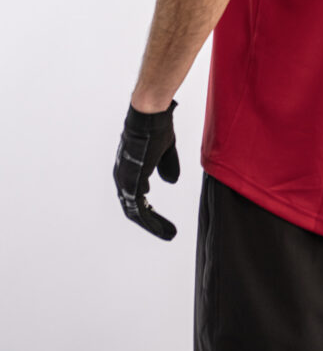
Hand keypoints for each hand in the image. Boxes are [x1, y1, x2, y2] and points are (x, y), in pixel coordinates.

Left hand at [113, 98, 179, 240]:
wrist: (150, 116)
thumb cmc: (157, 127)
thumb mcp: (165, 149)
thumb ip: (166, 166)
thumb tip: (171, 182)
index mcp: (129, 169)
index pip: (135, 196)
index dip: (147, 209)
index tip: (160, 220)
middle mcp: (123, 177)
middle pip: (134, 208)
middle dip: (151, 222)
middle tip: (167, 233)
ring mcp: (126, 180)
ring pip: (136, 212)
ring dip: (153, 225)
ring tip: (169, 234)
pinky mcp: (132, 182)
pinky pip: (140, 209)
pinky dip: (151, 221)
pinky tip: (162, 228)